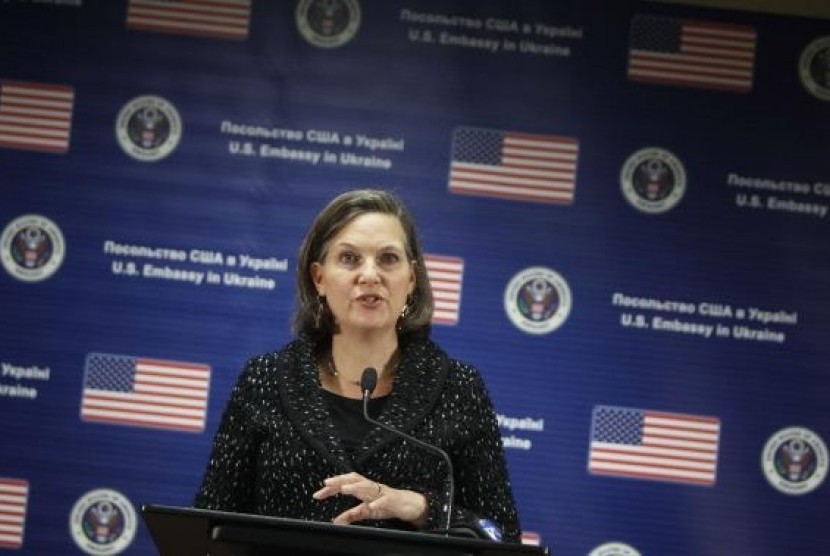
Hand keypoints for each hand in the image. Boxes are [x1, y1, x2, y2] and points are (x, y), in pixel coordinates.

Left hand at [312, 472, 427, 526]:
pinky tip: (371, 506)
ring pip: (368, 486)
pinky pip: (384, 500)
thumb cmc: (387, 505)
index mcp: (364, 489)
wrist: (409, 505)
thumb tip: (336, 520)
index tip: (318, 493)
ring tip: (344, 489)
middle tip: (327, 483)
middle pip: (355, 479)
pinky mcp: (392, 499)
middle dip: (341, 480)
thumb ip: (351, 514)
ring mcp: (382, 492)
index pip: (346, 483)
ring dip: (356, 487)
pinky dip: (378, 502)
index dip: (332, 486)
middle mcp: (372, 487)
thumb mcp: (366, 511)